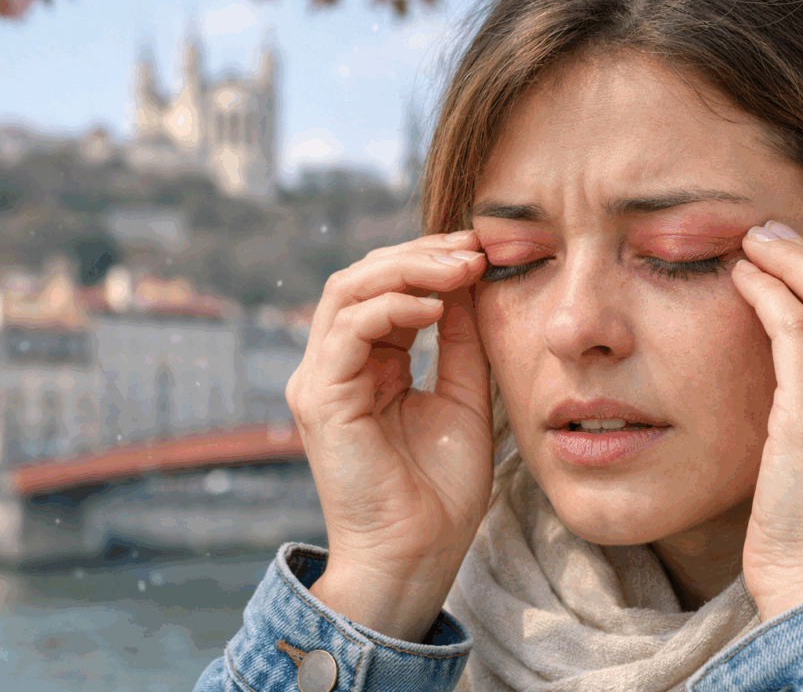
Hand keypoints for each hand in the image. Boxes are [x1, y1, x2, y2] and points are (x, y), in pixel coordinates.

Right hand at [285, 230, 492, 640]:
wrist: (419, 555)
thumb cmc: (440, 490)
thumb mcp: (463, 395)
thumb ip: (460, 340)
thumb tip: (470, 280)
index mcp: (365, 365)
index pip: (384, 288)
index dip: (429, 261)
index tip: (482, 251)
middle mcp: (334, 366)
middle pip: (360, 278)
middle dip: (419, 254)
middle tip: (472, 248)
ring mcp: (320, 380)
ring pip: (348, 291)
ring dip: (407, 269)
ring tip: (460, 268)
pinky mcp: (320, 399)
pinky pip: (348, 330)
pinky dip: (391, 307)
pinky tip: (435, 307)